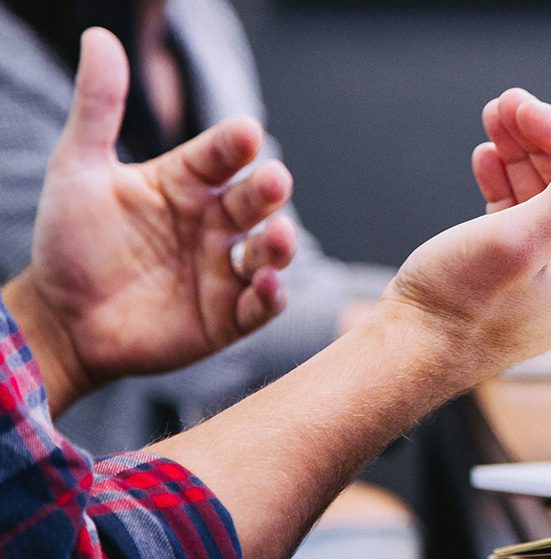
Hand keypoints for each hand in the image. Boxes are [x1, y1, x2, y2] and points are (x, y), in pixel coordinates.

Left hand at [6, 28, 295, 411]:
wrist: (61, 320)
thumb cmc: (70, 243)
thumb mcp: (78, 170)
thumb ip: (97, 108)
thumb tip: (100, 38)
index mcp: (185, 184)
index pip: (221, 156)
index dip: (235, 146)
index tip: (246, 134)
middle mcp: (213, 224)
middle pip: (255, 201)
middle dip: (269, 191)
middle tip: (274, 181)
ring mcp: (224, 271)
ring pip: (269, 252)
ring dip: (281, 244)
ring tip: (278, 237)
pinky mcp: (228, 317)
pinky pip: (260, 305)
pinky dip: (271, 295)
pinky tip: (266, 284)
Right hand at [382, 89, 550, 380]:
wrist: (409, 354)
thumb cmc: (458, 308)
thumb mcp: (519, 240)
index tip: (522, 106)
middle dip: (539, 140)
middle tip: (503, 105)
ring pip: (547, 197)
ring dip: (520, 156)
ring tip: (492, 124)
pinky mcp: (519, 277)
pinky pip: (523, 219)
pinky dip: (507, 186)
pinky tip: (487, 162)